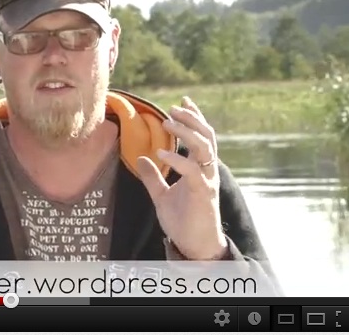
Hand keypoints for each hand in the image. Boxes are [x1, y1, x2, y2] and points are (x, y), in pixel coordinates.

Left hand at [137, 97, 226, 259]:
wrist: (194, 247)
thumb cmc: (183, 222)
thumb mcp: (162, 195)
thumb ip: (153, 177)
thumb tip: (141, 157)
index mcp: (200, 169)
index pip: (202, 137)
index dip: (195, 117)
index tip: (183, 101)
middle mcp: (207, 171)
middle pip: (207, 137)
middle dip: (191, 119)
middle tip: (174, 108)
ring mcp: (207, 181)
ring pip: (204, 148)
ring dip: (187, 132)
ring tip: (168, 122)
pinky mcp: (202, 193)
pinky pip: (192, 171)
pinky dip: (177, 159)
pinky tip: (160, 153)